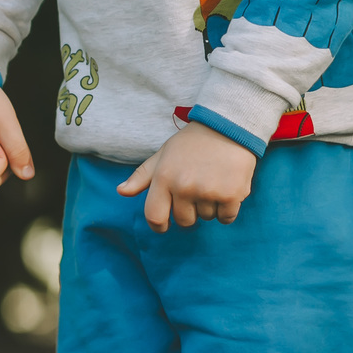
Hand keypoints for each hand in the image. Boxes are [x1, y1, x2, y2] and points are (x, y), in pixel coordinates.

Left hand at [117, 122, 255, 231]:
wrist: (229, 127)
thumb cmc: (192, 142)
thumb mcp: (163, 154)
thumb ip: (142, 176)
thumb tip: (121, 191)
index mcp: (164, 178)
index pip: (154, 216)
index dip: (159, 226)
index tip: (165, 225)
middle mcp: (184, 187)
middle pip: (184, 221)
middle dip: (190, 211)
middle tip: (198, 190)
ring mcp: (208, 192)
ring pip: (206, 218)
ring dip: (210, 206)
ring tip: (214, 182)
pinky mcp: (231, 195)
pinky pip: (226, 218)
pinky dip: (228, 209)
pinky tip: (228, 188)